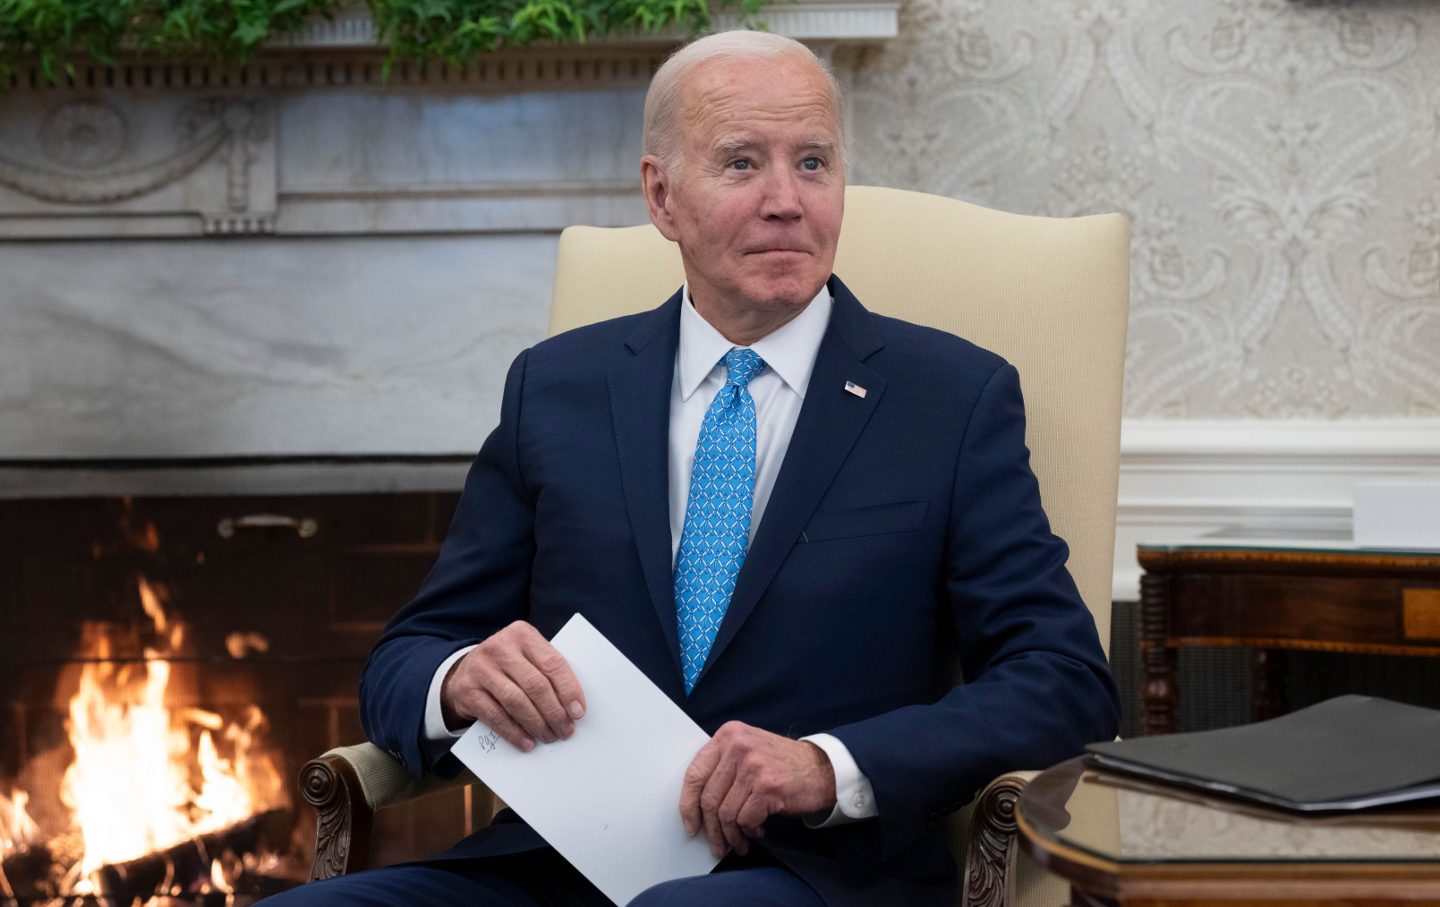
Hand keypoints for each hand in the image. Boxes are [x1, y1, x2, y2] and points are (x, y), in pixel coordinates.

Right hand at [440, 620, 585, 751]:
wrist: (465, 671)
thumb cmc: (508, 665)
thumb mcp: (526, 656)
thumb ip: (546, 671)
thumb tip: (572, 707)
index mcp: (522, 634)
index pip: (552, 663)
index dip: (568, 690)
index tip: (578, 712)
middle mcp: (500, 648)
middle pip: (535, 685)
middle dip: (554, 712)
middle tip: (566, 730)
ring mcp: (481, 669)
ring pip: (516, 702)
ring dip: (537, 724)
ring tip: (549, 737)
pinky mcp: (468, 691)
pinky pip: (496, 716)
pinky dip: (514, 733)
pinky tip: (527, 742)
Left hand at [679, 721, 836, 858]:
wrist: (823, 769)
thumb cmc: (782, 765)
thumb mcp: (748, 750)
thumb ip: (722, 767)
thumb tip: (695, 806)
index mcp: (728, 735)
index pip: (695, 773)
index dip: (687, 804)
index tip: (690, 824)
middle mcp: (738, 746)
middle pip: (709, 798)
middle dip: (711, 828)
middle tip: (717, 844)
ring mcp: (753, 765)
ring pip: (726, 813)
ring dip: (731, 835)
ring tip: (740, 841)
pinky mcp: (768, 786)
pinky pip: (745, 819)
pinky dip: (749, 831)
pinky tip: (758, 831)